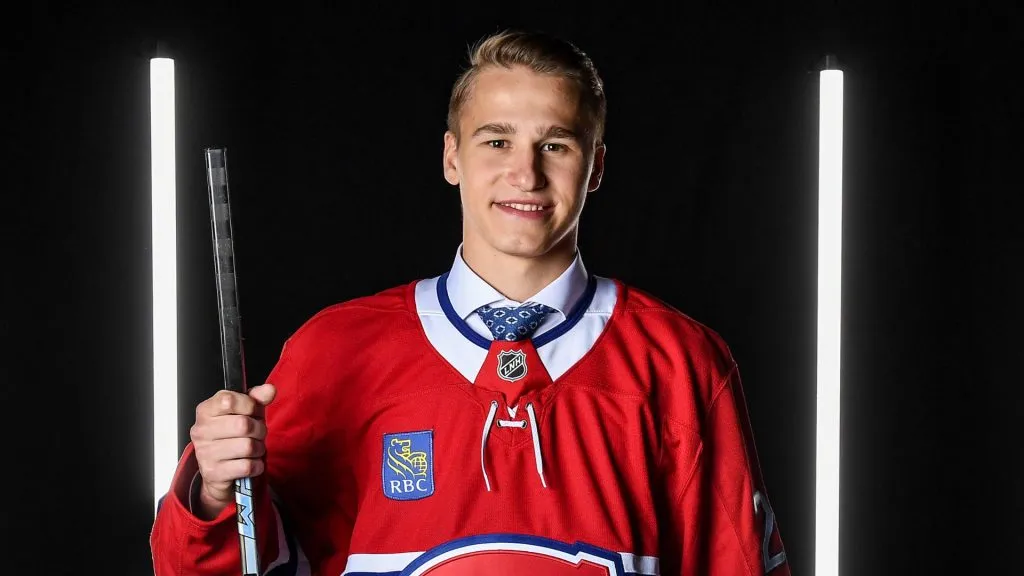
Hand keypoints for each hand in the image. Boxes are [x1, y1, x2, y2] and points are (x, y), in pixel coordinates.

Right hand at [189, 384, 276, 518]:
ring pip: (248, 446)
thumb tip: (269, 390)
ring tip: (253, 448)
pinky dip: (256, 465)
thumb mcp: (244, 412)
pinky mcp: (213, 473)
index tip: (252, 411)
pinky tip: (250, 462)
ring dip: (259, 448)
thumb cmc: (232, 435)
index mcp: (206, 410)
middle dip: (259, 429)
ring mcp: (205, 453)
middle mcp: (201, 431)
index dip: (250, 405)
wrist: (219, 469)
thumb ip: (256, 398)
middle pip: (243, 425)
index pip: (229, 400)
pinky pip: (247, 466)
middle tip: (257, 433)